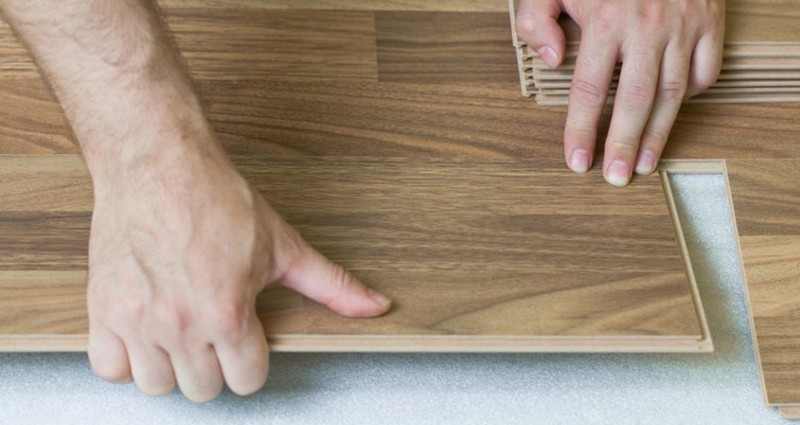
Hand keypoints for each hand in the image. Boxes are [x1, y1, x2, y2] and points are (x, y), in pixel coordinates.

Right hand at [86, 143, 390, 401]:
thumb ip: (331, 284)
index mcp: (227, 313)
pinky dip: (126, 359)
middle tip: (216, 333)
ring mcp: (136, 320)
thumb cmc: (216, 198)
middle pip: (204, 390)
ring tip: (183, 334)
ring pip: (157, 386)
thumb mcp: (284, 245)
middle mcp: (180, 324)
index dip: (254, 360)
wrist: (158, 163)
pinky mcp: (103, 309)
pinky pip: (109, 368)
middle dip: (217, 365)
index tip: (248, 339)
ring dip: (174, 366)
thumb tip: (375, 305)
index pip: (248, 381)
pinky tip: (146, 333)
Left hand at [516, 0, 724, 184]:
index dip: (582, 131)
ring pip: (674, 92)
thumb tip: (552, 60)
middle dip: (625, 144)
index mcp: (605, 20)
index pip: (590, 90)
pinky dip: (695, 93)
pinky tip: (676, 112)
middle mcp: (647, 28)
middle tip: (617, 178)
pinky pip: (707, 68)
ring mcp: (684, 25)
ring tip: (648, 164)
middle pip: (636, 100)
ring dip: (660, 132)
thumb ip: (537, 18)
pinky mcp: (711, 19)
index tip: (577, 163)